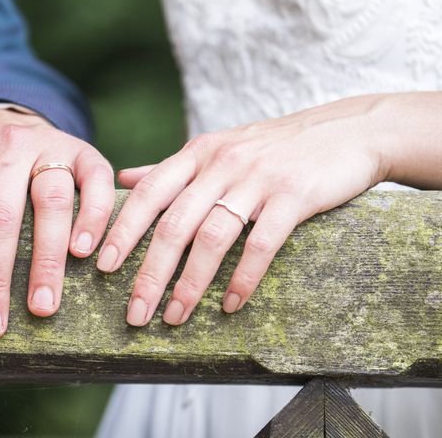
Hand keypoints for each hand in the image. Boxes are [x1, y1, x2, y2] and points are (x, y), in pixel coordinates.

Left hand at [0, 110, 114, 337]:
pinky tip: (85, 255)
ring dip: (47, 258)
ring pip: (51, 201)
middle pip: (1, 212)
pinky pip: (96, 185)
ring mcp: (51, 147)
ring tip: (43, 307)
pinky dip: (94, 219)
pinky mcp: (86, 155)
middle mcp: (8, 143)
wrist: (16, 123)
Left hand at [97, 95, 389, 325]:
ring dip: (189, 283)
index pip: (149, 193)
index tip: (101, 266)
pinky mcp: (294, 195)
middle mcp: (222, 163)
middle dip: (149, 273)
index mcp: (198, 153)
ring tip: (174, 318)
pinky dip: (243, 277)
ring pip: (212, 237)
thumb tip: (125, 178)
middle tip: (134, 313)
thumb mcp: (217, 147)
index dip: (122, 230)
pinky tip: (229, 304)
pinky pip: (262, 243)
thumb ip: (171, 167)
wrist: (346, 130)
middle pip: (174, 224)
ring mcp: (258, 179)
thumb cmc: (274, 146)